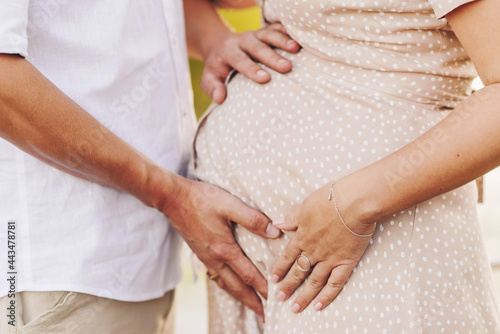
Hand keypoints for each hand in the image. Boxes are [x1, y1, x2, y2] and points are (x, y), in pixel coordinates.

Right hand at [162, 178, 280, 320]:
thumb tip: (274, 231)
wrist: (172, 198)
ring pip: (225, 283)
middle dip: (251, 302)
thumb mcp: (230, 204)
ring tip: (250, 305)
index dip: (262, 287)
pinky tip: (229, 284)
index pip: (248, 274)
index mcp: (224, 249)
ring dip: (239, 296)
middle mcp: (214, 258)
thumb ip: (253, 219)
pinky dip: (226, 285)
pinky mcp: (199, 252)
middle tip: (264, 315)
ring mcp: (205, 257)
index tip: (274, 299)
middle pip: (236, 286)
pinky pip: (216, 276)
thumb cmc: (201, 199)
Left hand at [201, 23, 300, 103]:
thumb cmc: (217, 67)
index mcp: (228, 52)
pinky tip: (300, 39)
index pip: (240, 60)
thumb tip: (220, 99)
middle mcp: (242, 41)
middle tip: (286, 67)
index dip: (252, 68)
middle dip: (272, 57)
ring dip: (283, 41)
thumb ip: (212, 87)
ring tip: (296, 48)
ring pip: (269, 35)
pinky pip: (277, 29)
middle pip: (258, 47)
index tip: (264, 78)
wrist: (220, 45)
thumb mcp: (208, 78)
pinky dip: (288, 32)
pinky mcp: (265, 32)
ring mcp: (255, 35)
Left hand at [270, 181, 375, 312]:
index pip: (288, 256)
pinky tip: (319, 306)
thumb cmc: (329, 199)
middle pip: (298, 272)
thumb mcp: (305, 206)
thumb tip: (276, 223)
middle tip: (279, 299)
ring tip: (295, 309)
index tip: (273, 280)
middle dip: (287, 286)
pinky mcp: (346, 262)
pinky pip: (335, 283)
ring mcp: (329, 258)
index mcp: (302, 236)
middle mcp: (313, 251)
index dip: (280, 268)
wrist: (354, 202)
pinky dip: (327, 296)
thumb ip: (291, 218)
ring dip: (303, 296)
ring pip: (313, 282)